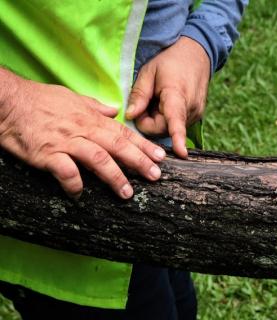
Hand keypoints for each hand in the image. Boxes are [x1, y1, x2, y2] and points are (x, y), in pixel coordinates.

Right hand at [0, 73, 165, 198]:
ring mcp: (66, 142)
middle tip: (155, 176)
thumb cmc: (40, 99)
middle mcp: (83, 130)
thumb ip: (95, 106)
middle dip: (139, 161)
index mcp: (91, 118)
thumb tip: (115, 110)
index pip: (123, 133)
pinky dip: (74, 183)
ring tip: (127, 193)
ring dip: (114, 176)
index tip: (160, 156)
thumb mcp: (72, 97)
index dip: (143, 145)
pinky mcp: (47, 153)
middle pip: (117, 146)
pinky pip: (65, 170)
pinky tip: (80, 194)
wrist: (8, 101)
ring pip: (98, 159)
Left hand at [126, 36, 209, 158]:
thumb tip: (130, 117)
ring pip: (168, 128)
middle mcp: (190, 109)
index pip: (175, 121)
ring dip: (158, 119)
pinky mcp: (197, 117)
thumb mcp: (149, 71)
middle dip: (148, 121)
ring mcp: (196, 114)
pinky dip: (167, 118)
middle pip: (162, 129)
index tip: (181, 153)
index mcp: (177, 95)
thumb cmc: (170, 60)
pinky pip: (176, 125)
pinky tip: (166, 103)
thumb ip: (139, 95)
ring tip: (158, 99)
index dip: (177, 138)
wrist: (197, 54)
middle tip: (145, 101)